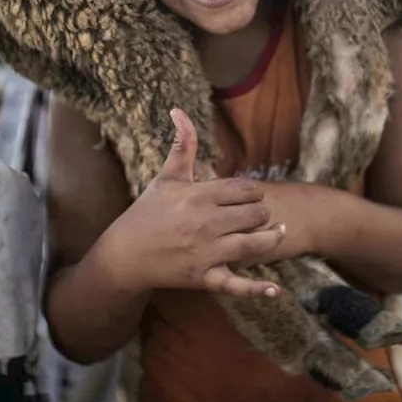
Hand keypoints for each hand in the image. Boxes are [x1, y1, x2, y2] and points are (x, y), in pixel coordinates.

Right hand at [94, 108, 285, 298]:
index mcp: (200, 195)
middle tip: (255, 215)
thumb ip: (182, 145)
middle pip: (256, 214)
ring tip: (277, 232)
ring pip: (255, 243)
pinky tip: (275, 291)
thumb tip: (179, 110)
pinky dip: (257, 289)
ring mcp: (207, 252)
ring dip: (271, 237)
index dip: (253, 192)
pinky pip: (236, 285)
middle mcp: (207, 223)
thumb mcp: (166, 177)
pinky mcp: (204, 278)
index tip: (247, 196)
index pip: (246, 189)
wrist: (124, 254)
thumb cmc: (146, 212)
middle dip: (260, 213)